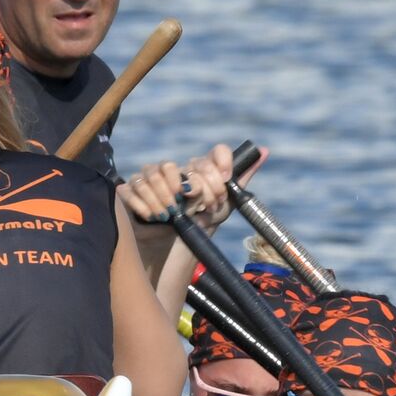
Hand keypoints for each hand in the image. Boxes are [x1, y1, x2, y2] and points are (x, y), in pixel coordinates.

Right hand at [118, 144, 263, 233]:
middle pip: (185, 164)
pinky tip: (153, 216)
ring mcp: (150, 177)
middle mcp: (176, 168)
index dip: (222, 165)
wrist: (174, 244)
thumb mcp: (225, 204)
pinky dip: (145, 204)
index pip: (216, 153)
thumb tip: (265, 151)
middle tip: (201, 207)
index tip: (227, 181)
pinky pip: (134, 188)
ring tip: (170, 215)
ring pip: (155, 173)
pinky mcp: (131, 190)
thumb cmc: (199, 222)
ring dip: (166, 198)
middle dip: (198, 189)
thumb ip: (241, 179)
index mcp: (200, 168)